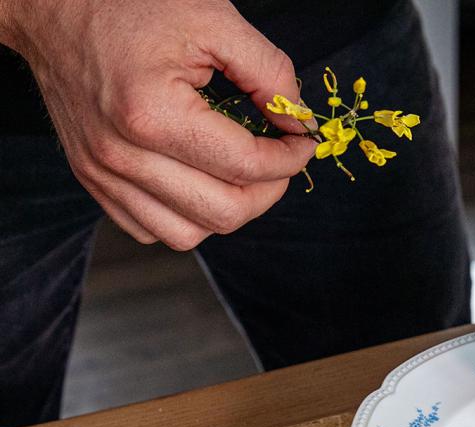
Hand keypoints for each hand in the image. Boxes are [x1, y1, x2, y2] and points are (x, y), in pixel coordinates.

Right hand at [7, 0, 314, 248]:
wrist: (52, 8)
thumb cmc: (129, 4)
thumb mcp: (211, 19)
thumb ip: (268, 71)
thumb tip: (298, 122)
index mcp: (152, 114)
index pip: (245, 166)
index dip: (288, 160)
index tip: (302, 143)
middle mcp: (123, 156)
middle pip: (222, 214)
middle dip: (266, 193)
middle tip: (277, 164)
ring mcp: (104, 176)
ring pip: (187, 234)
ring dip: (225, 211)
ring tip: (237, 176)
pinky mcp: (93, 183)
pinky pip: (151, 230)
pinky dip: (184, 217)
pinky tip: (196, 181)